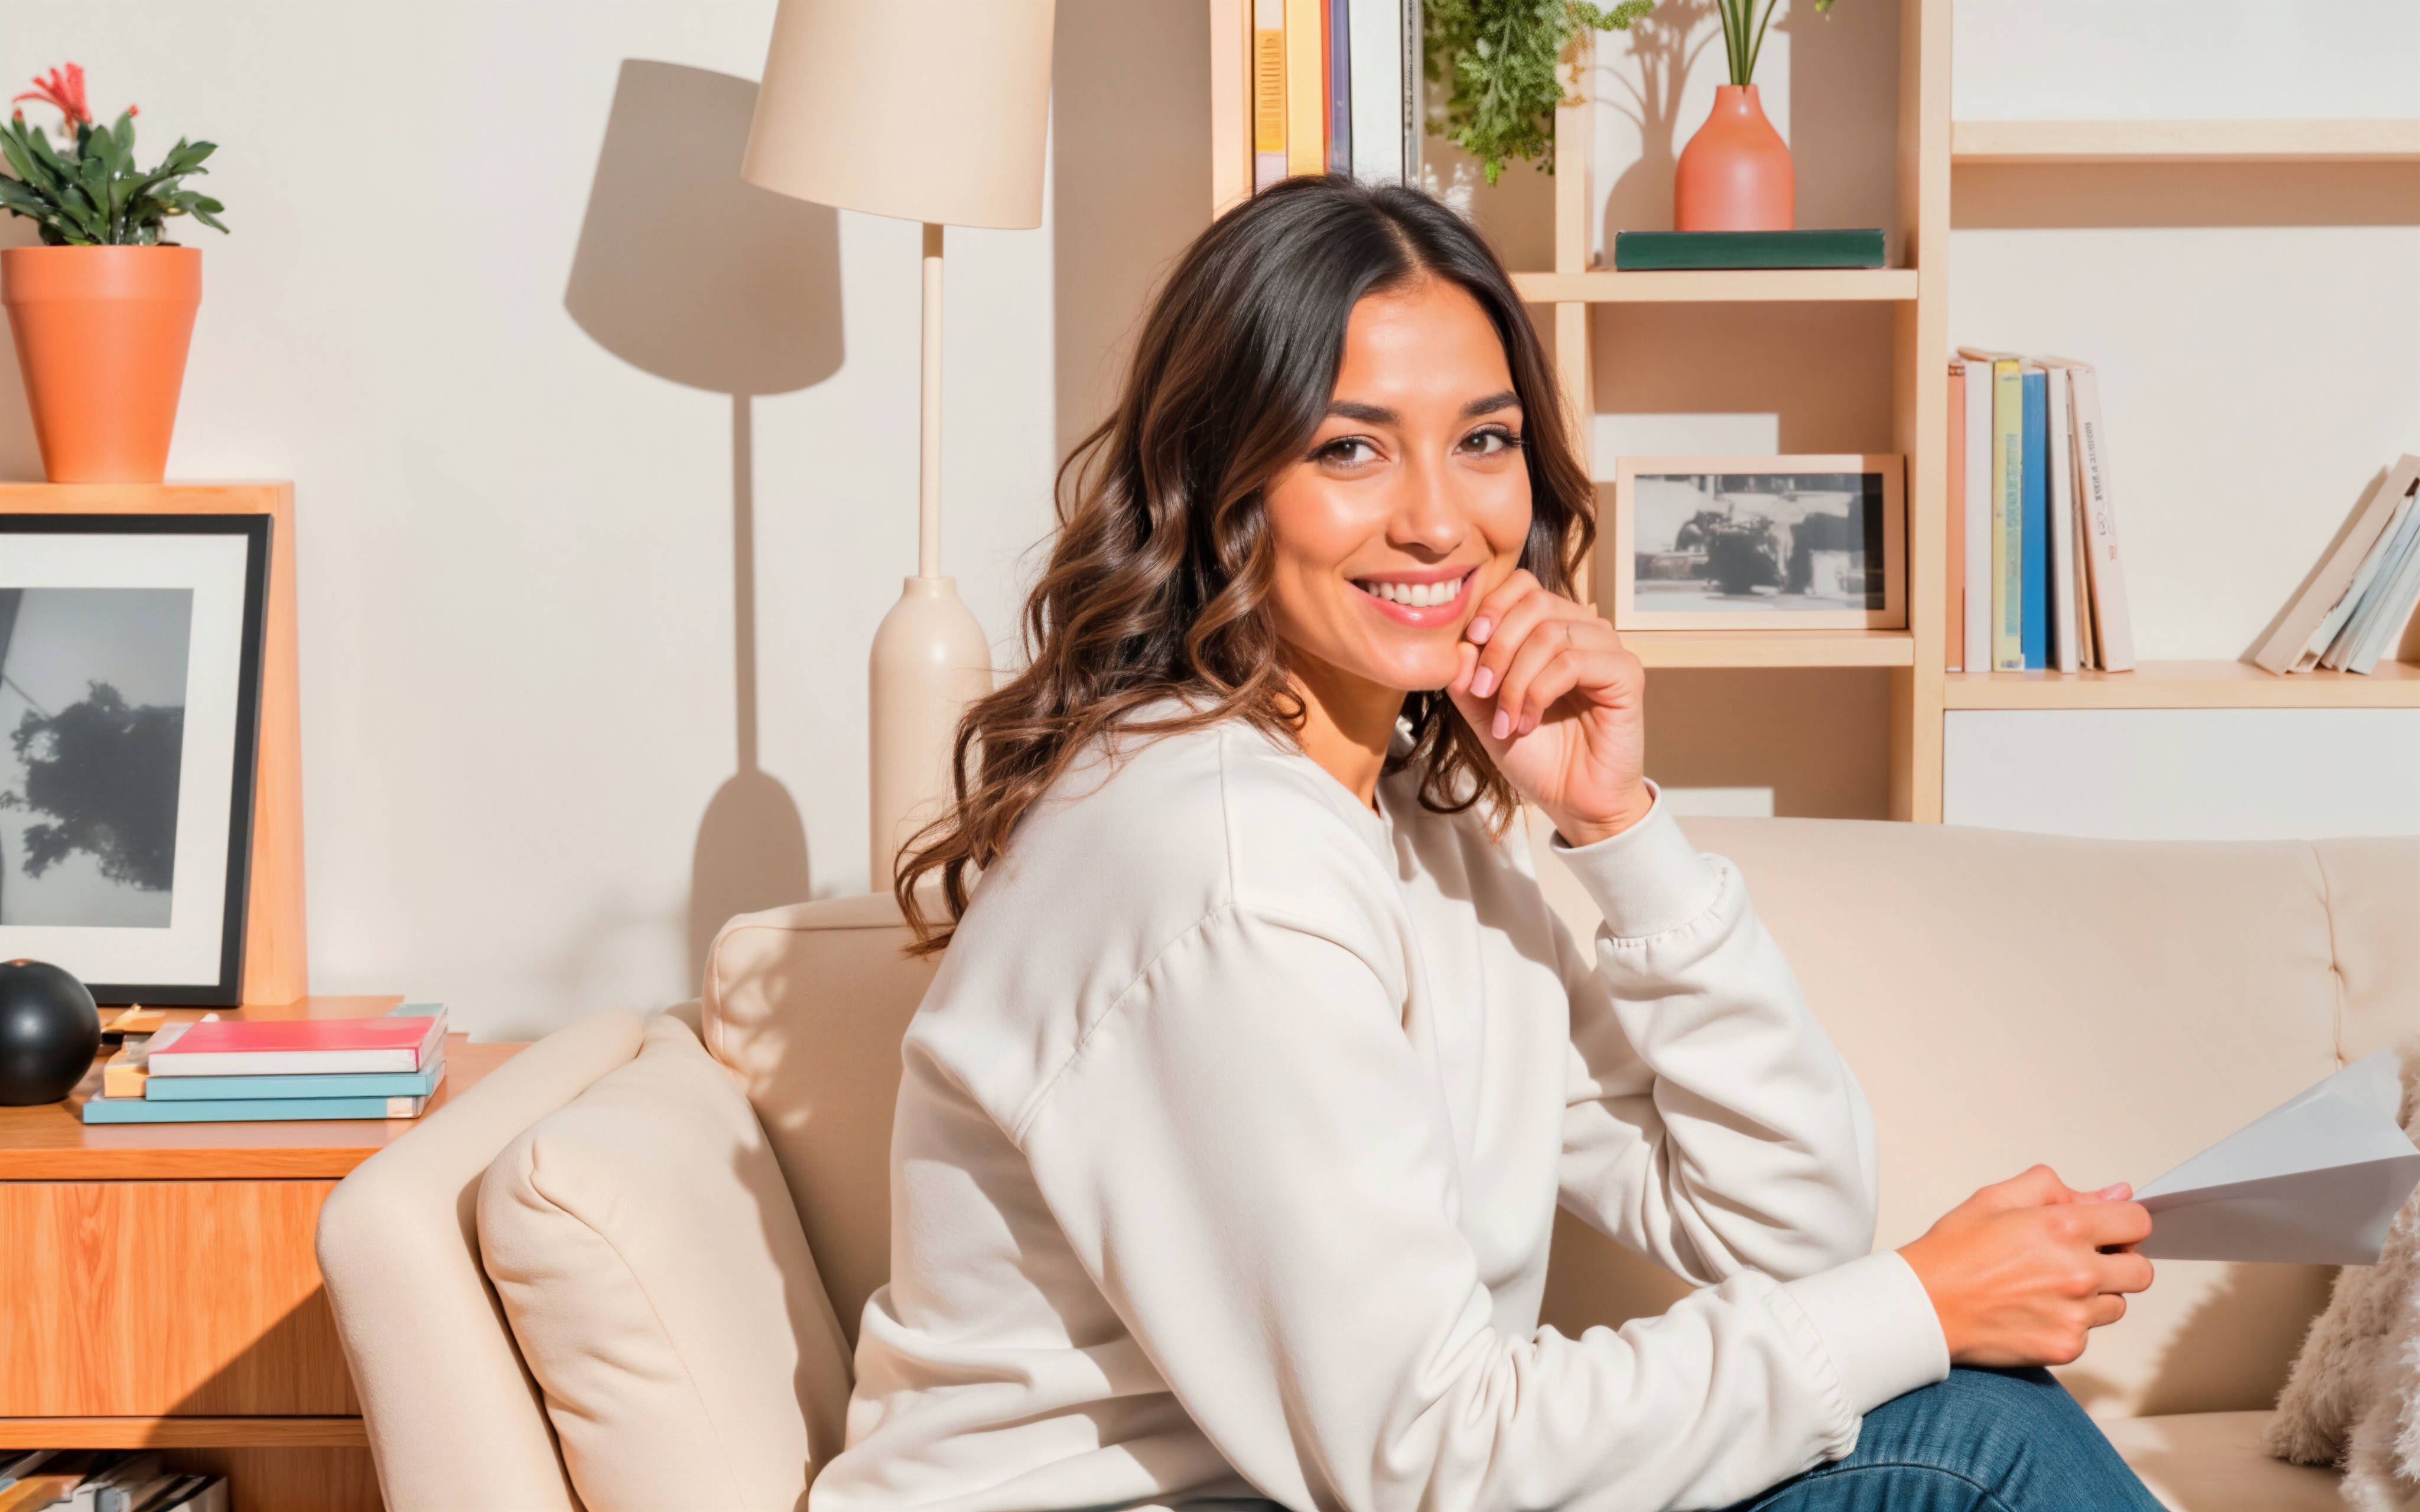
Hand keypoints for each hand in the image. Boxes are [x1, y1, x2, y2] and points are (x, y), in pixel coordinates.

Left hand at [1446, 570, 1649, 845]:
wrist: (1571, 801)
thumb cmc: (1535, 754)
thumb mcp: (1483, 711)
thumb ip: (1466, 675)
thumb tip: (1458, 643)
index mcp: (1552, 628)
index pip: (1524, 585)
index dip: (1493, 606)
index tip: (1470, 642)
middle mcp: (1583, 630)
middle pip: (1535, 603)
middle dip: (1498, 648)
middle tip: (1481, 691)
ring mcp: (1608, 649)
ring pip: (1550, 634)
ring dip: (1516, 680)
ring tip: (1506, 720)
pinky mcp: (1626, 673)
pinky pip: (1573, 662)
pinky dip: (1539, 692)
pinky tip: (1529, 722)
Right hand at [1897, 1165, 2154, 1368]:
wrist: (1923, 1305)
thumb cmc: (1954, 1252)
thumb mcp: (1997, 1198)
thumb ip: (2057, 1189)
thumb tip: (2112, 1194)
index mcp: (2065, 1228)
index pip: (2137, 1223)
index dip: (2123, 1224)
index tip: (2108, 1230)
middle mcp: (2078, 1272)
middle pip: (2141, 1270)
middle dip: (2119, 1262)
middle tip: (2082, 1260)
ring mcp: (2075, 1314)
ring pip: (2118, 1304)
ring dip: (2096, 1295)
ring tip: (2051, 1287)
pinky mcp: (2067, 1345)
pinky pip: (2089, 1332)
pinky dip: (2070, 1322)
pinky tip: (2035, 1310)